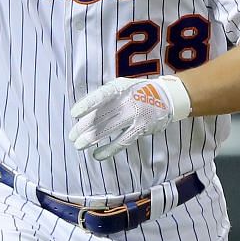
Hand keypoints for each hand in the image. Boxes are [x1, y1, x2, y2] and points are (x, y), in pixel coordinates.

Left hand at [68, 75, 191, 161]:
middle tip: (72, 135)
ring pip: (108, 129)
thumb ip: (106, 96)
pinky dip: (108, 149)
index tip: (74, 114)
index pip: (100, 95)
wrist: (167, 97)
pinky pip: (122, 141)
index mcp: (120, 88)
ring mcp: (135, 115)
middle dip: (84, 126)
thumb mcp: (123, 86)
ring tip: (78, 145)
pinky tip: (97, 154)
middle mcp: (127, 100)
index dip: (86, 104)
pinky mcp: (141, 128)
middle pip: (101, 115)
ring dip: (91, 138)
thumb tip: (84, 111)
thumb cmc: (138, 91)